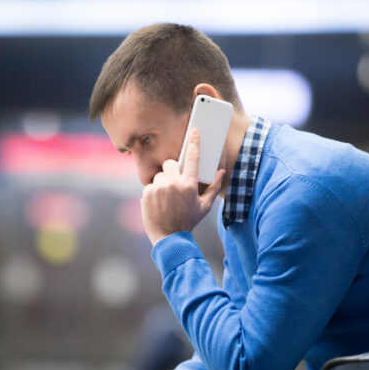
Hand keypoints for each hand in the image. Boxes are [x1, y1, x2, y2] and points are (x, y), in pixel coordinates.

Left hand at [140, 128, 225, 245]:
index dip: (194, 143)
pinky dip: (154, 192)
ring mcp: (158, 188)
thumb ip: (213, 187)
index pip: (192, 158)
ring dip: (163, 183)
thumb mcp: (205, 206)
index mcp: (189, 185)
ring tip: (167, 198)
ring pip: (159, 175)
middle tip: (175, 183)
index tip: (194, 131)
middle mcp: (173, 184)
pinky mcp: (146, 193)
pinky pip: (150, 185)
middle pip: (170, 163)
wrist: (169, 238)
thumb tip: (222, 171)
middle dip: (172, 170)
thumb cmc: (189, 221)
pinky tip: (159, 204)